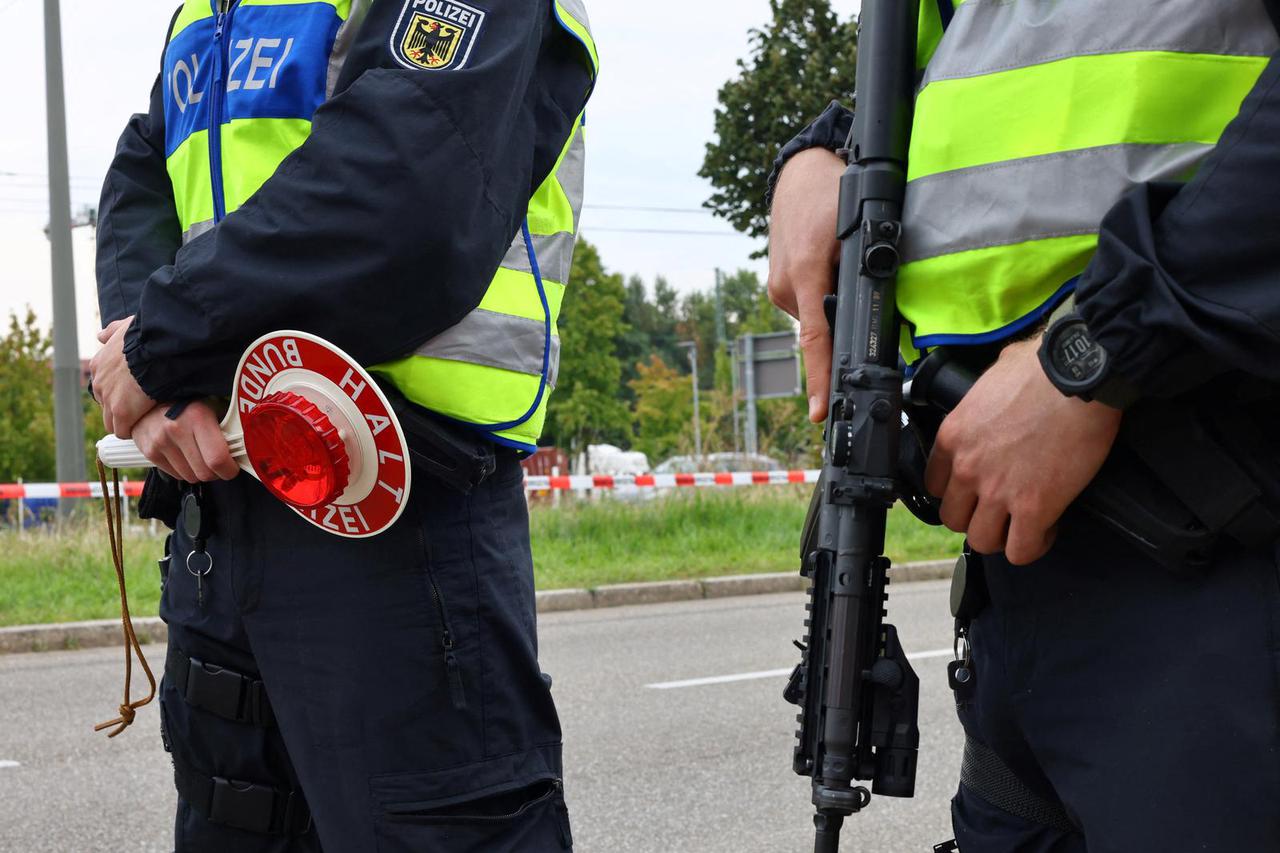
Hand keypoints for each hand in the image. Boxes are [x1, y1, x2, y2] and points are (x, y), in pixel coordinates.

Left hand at [89, 316, 154, 437]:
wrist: (158, 348)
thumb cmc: (148, 336)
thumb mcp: (125, 327)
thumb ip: (112, 331)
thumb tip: (100, 335)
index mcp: (100, 364)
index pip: (104, 387)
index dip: (120, 392)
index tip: (136, 393)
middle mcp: (100, 383)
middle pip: (106, 405)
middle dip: (122, 408)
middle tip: (143, 408)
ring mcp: (109, 399)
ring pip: (112, 422)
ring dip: (127, 423)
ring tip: (146, 421)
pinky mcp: (122, 412)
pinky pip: (123, 431)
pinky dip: (134, 431)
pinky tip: (148, 427)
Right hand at [131, 401, 239, 483]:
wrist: (149, 401)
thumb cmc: (189, 406)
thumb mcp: (211, 409)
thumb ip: (227, 430)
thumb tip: (244, 452)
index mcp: (197, 417)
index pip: (217, 458)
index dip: (229, 469)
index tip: (232, 467)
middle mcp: (176, 429)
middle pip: (204, 473)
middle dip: (216, 472)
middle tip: (217, 463)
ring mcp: (160, 442)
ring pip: (191, 477)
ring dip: (199, 472)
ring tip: (199, 456)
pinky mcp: (149, 452)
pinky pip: (176, 475)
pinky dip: (184, 470)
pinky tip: (184, 455)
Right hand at [767, 147, 845, 422]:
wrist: (799, 170)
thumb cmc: (832, 191)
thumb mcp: (859, 228)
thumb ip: (869, 271)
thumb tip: (887, 310)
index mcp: (804, 275)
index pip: (816, 340)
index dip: (821, 378)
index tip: (821, 411)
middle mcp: (785, 286)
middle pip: (822, 329)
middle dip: (845, 327)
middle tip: (870, 306)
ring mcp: (778, 286)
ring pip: (817, 316)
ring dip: (835, 307)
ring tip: (845, 269)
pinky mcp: (779, 283)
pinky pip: (809, 304)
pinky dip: (824, 298)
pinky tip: (832, 270)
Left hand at [925, 338, 1122, 564]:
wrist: (1077, 376)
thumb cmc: (1042, 367)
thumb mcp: (993, 375)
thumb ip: (983, 397)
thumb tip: (995, 396)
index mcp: (954, 437)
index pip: (935, 485)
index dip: (958, 491)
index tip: (977, 489)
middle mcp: (968, 469)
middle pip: (955, 518)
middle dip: (977, 517)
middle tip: (1002, 508)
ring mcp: (998, 491)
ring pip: (983, 541)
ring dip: (1002, 537)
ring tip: (1023, 524)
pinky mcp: (1035, 507)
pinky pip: (1022, 550)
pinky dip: (1033, 545)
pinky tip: (1047, 528)